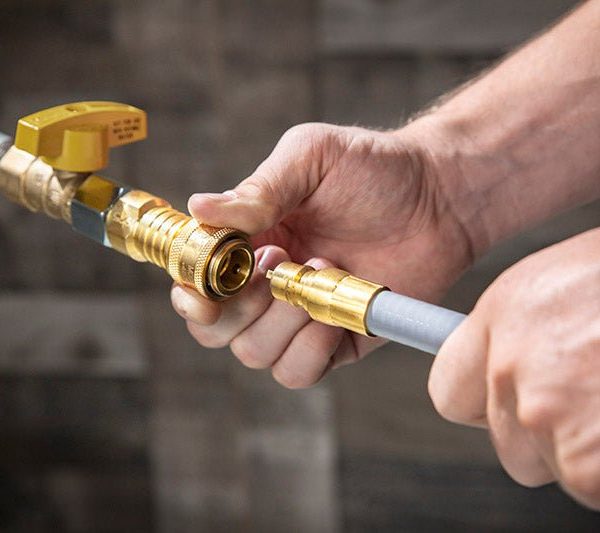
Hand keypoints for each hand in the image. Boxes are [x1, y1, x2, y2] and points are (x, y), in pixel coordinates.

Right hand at [172, 122, 473, 387]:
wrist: (440, 196)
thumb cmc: (373, 167)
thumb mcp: (311, 158)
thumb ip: (258, 190)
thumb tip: (197, 209)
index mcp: (250, 242)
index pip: (197, 284)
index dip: (191, 295)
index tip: (205, 292)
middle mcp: (266, 285)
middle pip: (217, 331)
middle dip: (238, 309)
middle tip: (278, 265)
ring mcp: (300, 317)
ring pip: (255, 354)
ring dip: (281, 323)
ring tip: (322, 273)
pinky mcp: (336, 342)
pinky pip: (299, 372)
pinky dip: (309, 351)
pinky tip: (334, 316)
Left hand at [429, 228, 599, 508]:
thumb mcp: (570, 285)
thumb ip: (524, 330)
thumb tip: (496, 370)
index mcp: (504, 314)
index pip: (450, 391)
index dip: (482, 404)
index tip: (502, 404)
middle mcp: (514, 366)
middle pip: (505, 441)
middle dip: (547, 434)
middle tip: (597, 397)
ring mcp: (551, 417)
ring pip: (556, 469)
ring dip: (592, 451)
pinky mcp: (590, 465)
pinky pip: (592, 486)